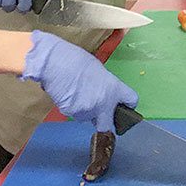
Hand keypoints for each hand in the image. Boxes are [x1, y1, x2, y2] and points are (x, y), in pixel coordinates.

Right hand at [21, 32, 138, 132]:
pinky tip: (67, 93)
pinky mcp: (71, 113)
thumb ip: (105, 86)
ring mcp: (87, 111)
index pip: (132, 101)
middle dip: (105, 122)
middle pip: (107, 125)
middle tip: (100, 114)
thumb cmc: (75, 59)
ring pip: (87, 118)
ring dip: (84, 110)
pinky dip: (71, 106)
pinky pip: (73, 113)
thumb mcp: (99, 71)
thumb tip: (103, 93)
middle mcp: (104, 103)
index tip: (125, 105)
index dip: (128, 104)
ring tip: (76, 93)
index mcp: (114, 89)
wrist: (54, 62)